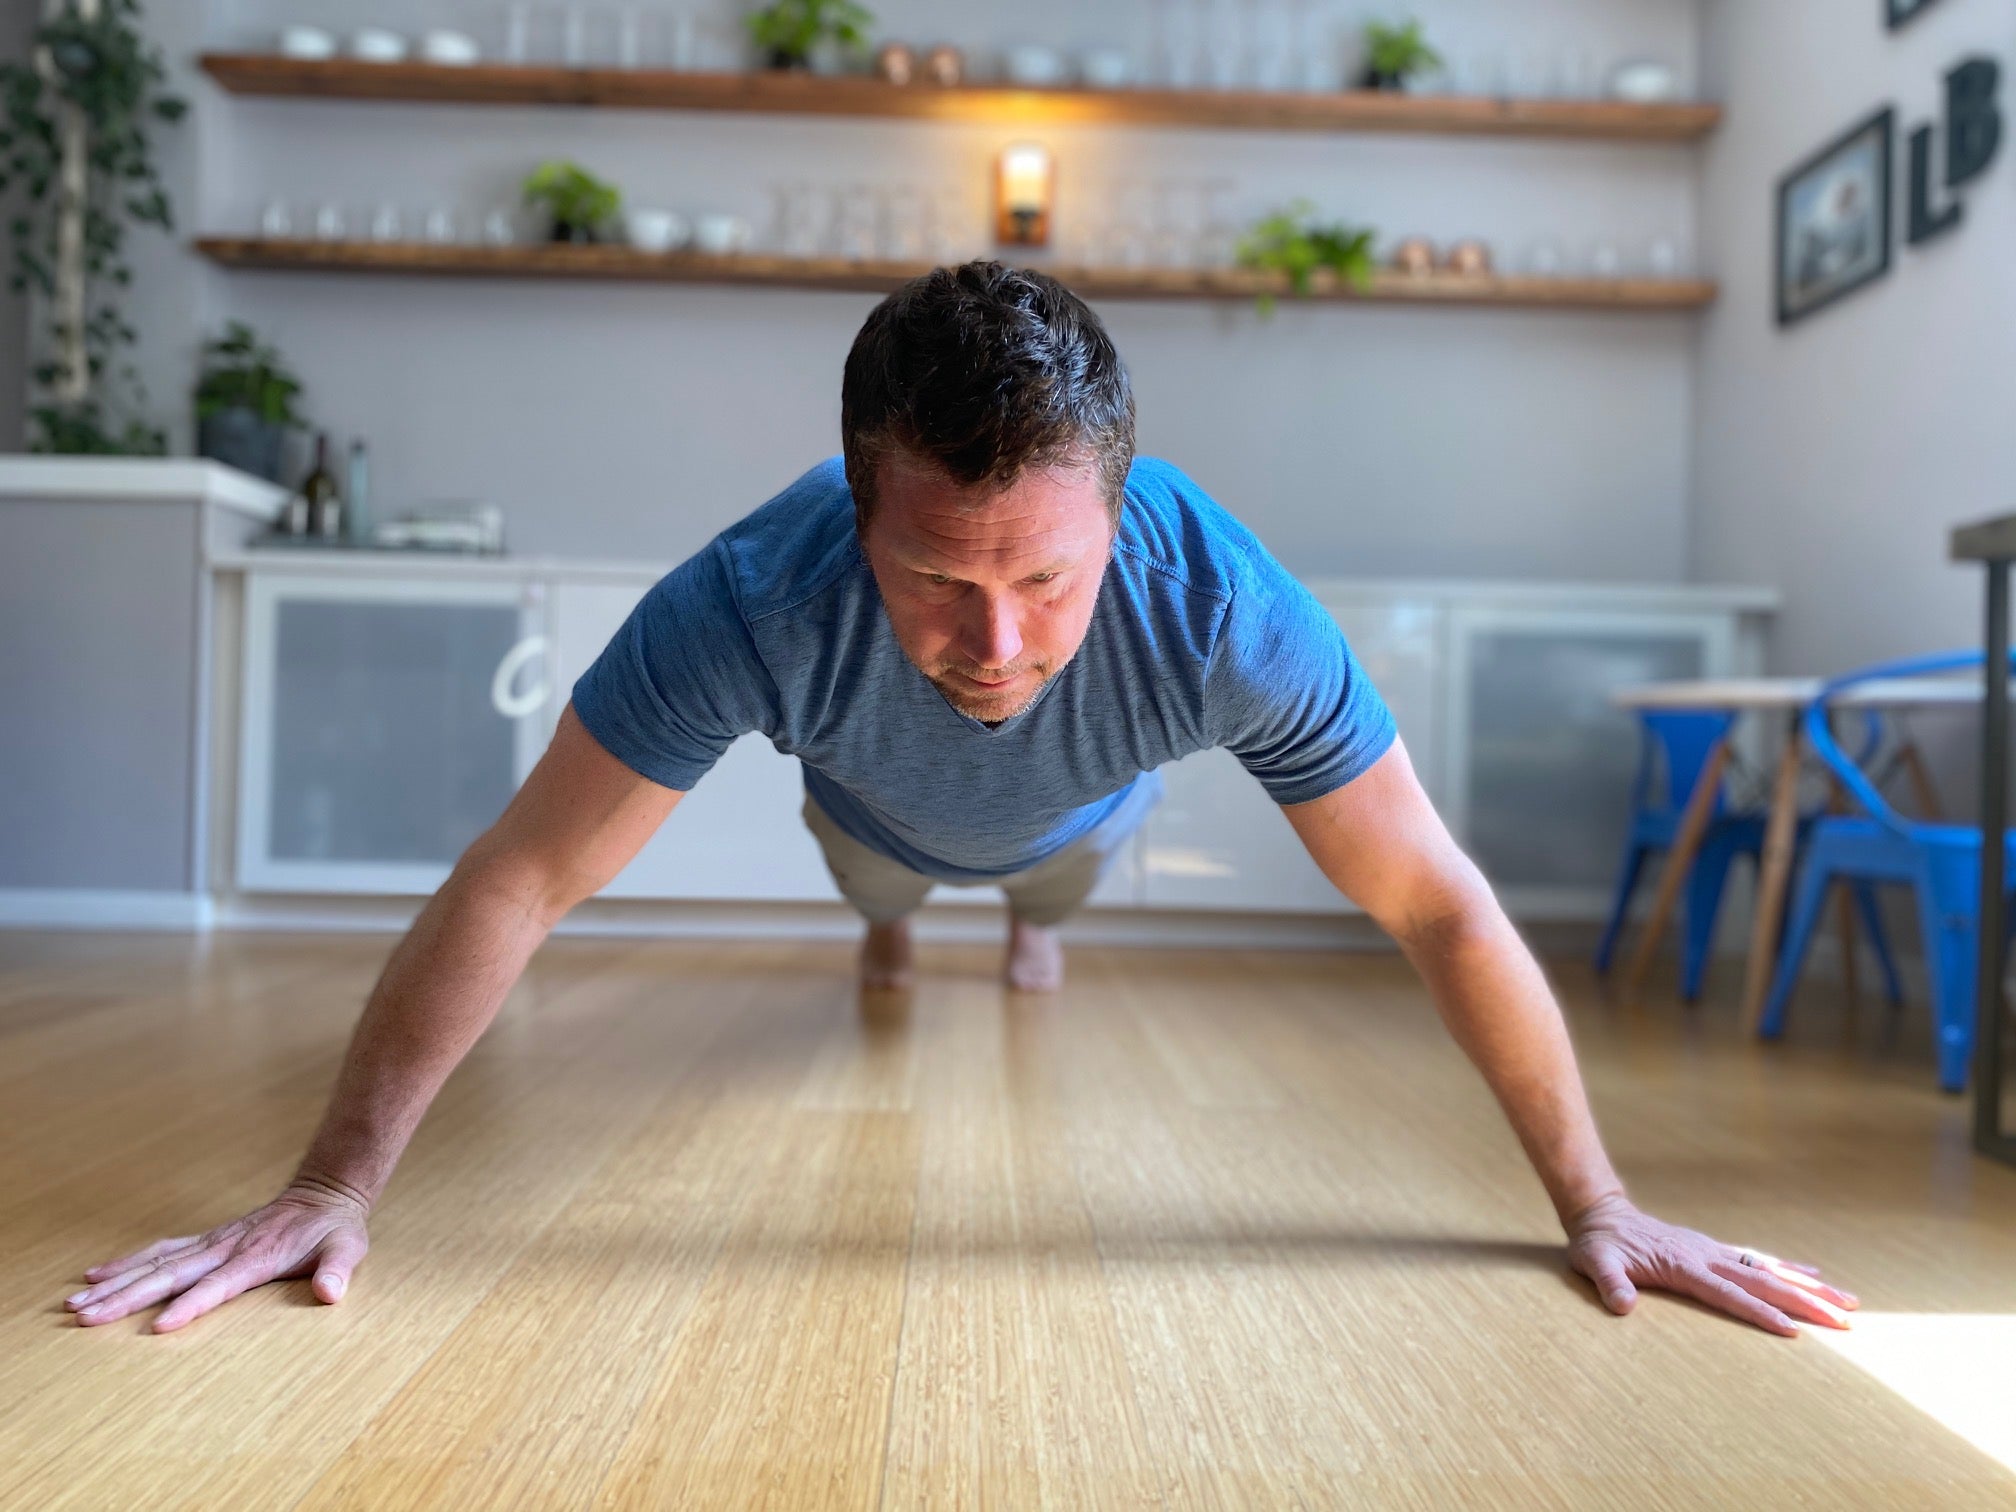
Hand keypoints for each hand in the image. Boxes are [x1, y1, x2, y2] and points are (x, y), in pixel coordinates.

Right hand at [63, 1179, 370, 1333]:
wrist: (324, 1192)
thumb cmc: (334, 1228)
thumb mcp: (347, 1248)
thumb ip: (337, 1271)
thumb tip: (330, 1293)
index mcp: (258, 1256)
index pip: (218, 1285)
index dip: (191, 1305)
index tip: (158, 1326)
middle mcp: (226, 1247)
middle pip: (171, 1275)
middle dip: (128, 1298)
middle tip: (86, 1319)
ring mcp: (213, 1242)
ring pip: (156, 1263)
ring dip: (117, 1283)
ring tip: (77, 1304)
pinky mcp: (206, 1240)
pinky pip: (161, 1250)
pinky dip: (128, 1262)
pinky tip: (97, 1276)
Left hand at [1565, 1193, 1857, 1336]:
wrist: (1601, 1213)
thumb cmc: (1598, 1244)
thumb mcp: (1596, 1263)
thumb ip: (1610, 1284)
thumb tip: (1622, 1307)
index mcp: (1684, 1266)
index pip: (1729, 1294)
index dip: (1760, 1313)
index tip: (1793, 1330)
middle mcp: (1707, 1256)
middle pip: (1764, 1282)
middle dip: (1806, 1303)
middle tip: (1846, 1321)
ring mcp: (1714, 1251)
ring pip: (1770, 1270)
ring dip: (1809, 1287)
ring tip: (1849, 1302)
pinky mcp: (1714, 1250)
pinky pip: (1758, 1260)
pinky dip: (1787, 1269)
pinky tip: (1812, 1276)